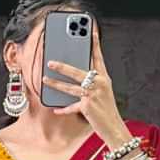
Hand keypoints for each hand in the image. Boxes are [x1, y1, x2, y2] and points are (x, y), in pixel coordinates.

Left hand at [43, 20, 126, 142]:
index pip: (98, 58)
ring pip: (70, 87)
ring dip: (56, 84)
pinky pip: (71, 106)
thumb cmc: (108, 111)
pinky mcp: (87, 106)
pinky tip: (55, 109)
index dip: (95, 44)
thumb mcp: (104, 93)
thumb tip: (79, 77)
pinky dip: (63, 109)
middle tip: (50, 62)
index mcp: (104, 78)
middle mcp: (99, 84)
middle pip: (77, 71)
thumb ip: (94, 83)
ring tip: (45, 80)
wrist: (114, 128)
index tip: (90, 31)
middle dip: (62, 66)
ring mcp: (92, 95)